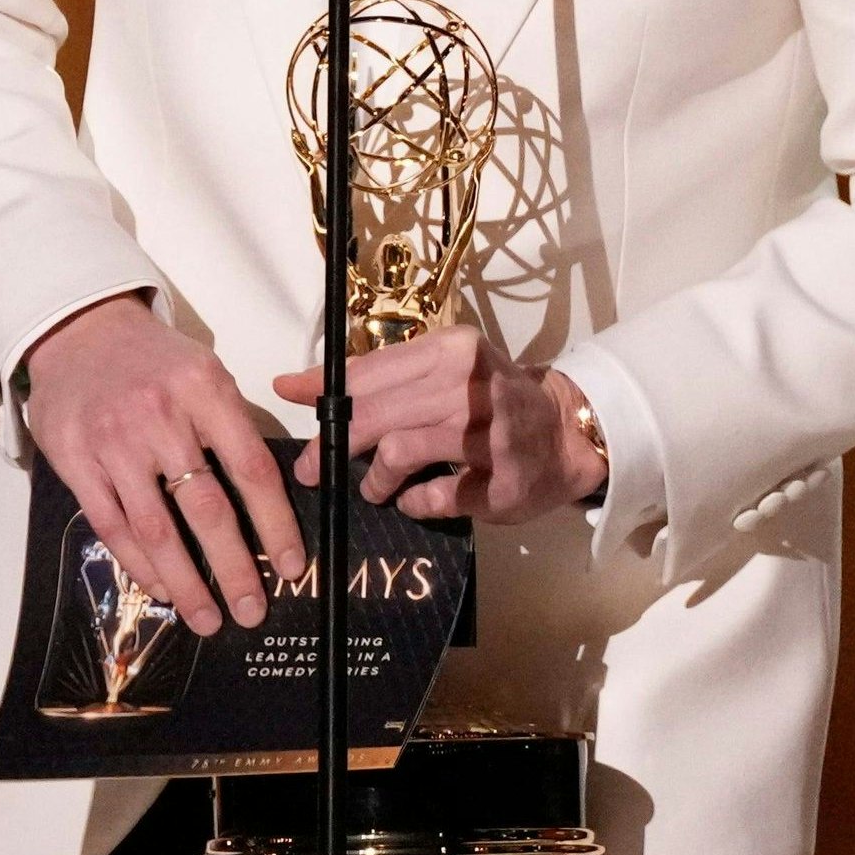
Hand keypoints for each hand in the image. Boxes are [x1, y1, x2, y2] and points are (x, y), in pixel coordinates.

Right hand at [20, 296, 309, 634]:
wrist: (77, 331)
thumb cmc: (153, 362)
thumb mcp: (205, 372)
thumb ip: (233, 426)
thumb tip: (270, 496)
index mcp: (205, 391)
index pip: (251, 469)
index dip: (275, 524)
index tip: (292, 566)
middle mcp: (160, 417)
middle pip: (206, 509)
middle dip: (234, 569)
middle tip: (253, 611)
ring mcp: (114, 442)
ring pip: (157, 529)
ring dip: (187, 582)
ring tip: (208, 619)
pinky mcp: (76, 462)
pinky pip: (113, 526)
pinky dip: (141, 565)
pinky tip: (164, 589)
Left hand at [274, 327, 606, 526]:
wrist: (565, 432)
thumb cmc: (489, 399)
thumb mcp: (442, 371)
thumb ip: (376, 377)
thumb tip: (295, 384)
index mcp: (451, 350)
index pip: (371, 370)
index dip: (324, 390)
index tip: (289, 397)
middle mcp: (470, 386)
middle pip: (376, 414)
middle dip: (335, 446)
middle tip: (316, 469)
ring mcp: (489, 434)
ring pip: (399, 453)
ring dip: (376, 480)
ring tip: (377, 489)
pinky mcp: (501, 481)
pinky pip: (433, 497)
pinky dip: (414, 503)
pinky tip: (416, 500)